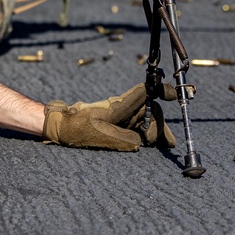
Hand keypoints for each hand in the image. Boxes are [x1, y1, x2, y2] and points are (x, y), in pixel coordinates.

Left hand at [42, 83, 176, 150]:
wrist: (60, 126)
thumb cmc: (77, 128)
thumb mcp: (101, 136)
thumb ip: (123, 139)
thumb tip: (139, 142)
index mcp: (119, 106)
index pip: (144, 93)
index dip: (160, 90)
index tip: (173, 95)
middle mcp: (122, 107)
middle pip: (150, 110)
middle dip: (159, 125)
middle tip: (164, 142)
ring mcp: (121, 114)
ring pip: (146, 119)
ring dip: (156, 131)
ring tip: (163, 144)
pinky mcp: (118, 122)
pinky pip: (138, 125)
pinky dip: (148, 133)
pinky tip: (155, 142)